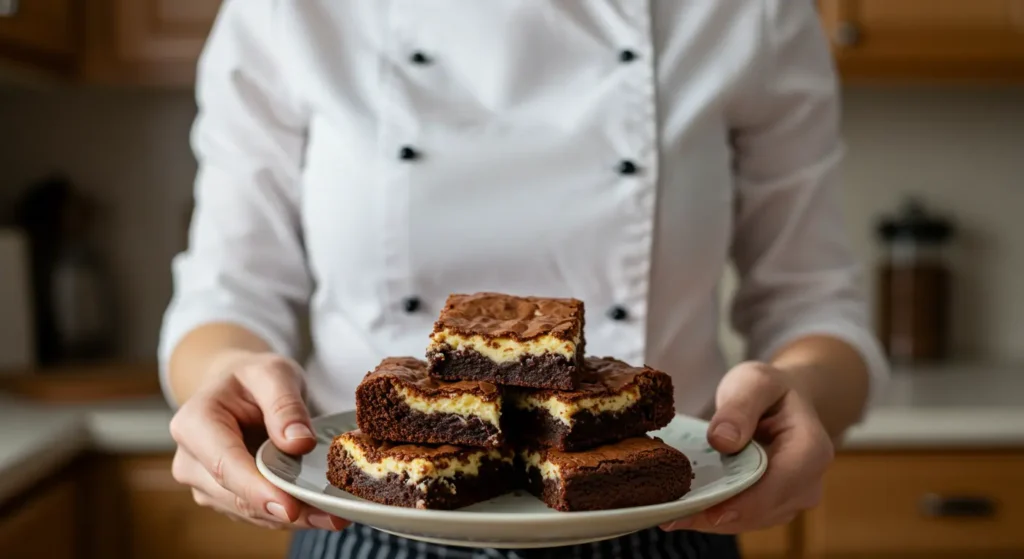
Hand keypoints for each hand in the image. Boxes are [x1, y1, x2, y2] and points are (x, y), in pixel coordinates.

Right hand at [169, 353, 348, 530]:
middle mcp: (190, 461)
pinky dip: (289, 514)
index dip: (257, 490)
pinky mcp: (224, 498)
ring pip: (249, 512)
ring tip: (334, 515)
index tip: (290, 508)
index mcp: (194, 423)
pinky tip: (319, 512)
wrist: (237, 387)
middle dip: (285, 509)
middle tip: (333, 515)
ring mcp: (204, 484)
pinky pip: (257, 513)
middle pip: (237, 496)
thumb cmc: (252, 378)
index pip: (225, 465)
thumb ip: (285, 405)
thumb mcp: (274, 374)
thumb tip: (299, 444)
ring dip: (292, 518)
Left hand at [661, 361, 833, 532]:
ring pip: (748, 521)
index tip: (704, 510)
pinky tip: (682, 510)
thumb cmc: (770, 390)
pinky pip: (742, 518)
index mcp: (810, 450)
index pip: (777, 485)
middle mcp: (807, 483)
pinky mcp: (772, 507)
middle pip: (760, 510)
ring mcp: (791, 499)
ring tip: (668, 514)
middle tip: (668, 516)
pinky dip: (712, 515)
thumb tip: (722, 440)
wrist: (785, 401)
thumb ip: (740, 407)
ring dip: (709, 519)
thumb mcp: (755, 382)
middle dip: (715, 515)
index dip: (742, 503)